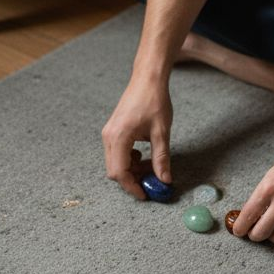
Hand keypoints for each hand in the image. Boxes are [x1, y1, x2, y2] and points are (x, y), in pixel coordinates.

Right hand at [101, 74, 172, 199]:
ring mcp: (108, 132)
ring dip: (130, 169)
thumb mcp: (161, 132)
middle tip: (150, 181)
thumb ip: (161, 158)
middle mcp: (109, 136)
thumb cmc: (155, 101)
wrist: (147, 78)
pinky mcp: (112, 130)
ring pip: (114, 162)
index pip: (120, 173)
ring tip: (150, 165)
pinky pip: (116, 153)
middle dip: (131, 180)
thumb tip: (165, 180)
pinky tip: (142, 154)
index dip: (132, 187)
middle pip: (114, 171)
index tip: (146, 195)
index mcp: (119, 137)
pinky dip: (128, 159)